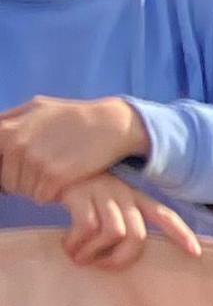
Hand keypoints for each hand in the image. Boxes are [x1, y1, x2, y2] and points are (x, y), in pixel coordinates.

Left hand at [0, 97, 148, 201]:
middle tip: (44, 173)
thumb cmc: (73, 116)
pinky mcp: (55, 176)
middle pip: (7, 182)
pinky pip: (42, 197)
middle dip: (23, 182)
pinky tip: (64, 182)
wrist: (109, 124)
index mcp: (6, 130)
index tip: (19, 170)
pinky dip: (52, 194)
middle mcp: (16, 145)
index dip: (6, 170)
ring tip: (55, 176)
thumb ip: (10, 120)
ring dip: (38, 189)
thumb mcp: (37, 107)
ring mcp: (35, 161)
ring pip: (24, 192)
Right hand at [55, 175, 201, 270]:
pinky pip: (87, 227)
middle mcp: (122, 194)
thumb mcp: (104, 204)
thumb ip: (117, 223)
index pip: (163, 214)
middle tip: (102, 265)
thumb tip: (120, 256)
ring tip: (80, 257)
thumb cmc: (80, 195)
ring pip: (114, 233)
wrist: (47, 169)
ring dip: (95, 253)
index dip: (180, 234)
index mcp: (134, 197)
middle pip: (137, 235)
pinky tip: (68, 246)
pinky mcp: (80, 194)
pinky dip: (78, 243)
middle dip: (121, 258)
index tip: (195, 253)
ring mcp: (101, 193)